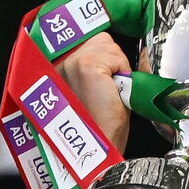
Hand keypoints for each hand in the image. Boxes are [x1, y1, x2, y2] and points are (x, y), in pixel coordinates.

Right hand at [55, 32, 130, 153]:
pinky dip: (122, 74)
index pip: (85, 36)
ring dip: (118, 68)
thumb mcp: (95, 91)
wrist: (94, 151)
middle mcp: (60, 59)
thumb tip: (131, 50)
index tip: (109, 67)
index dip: (103, 50)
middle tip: (108, 91)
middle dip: (112, 61)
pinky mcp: (86, 65)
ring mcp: (72, 60)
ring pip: (110, 45)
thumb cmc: (96, 130)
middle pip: (100, 38)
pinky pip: (117, 56)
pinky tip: (112, 94)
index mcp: (57, 65)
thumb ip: (100, 67)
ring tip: (109, 94)